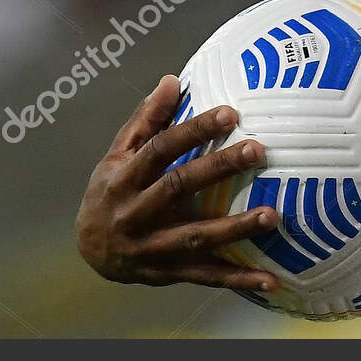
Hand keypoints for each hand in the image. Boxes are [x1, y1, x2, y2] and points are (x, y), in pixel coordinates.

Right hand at [75, 74, 279, 290]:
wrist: (88, 252)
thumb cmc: (110, 192)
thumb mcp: (117, 154)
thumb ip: (145, 119)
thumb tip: (172, 80)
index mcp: (124, 177)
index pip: (160, 148)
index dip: (193, 130)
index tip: (230, 113)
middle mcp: (136, 212)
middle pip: (179, 187)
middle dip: (219, 168)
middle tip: (258, 150)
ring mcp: (152, 247)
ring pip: (195, 238)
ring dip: (235, 229)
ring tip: (272, 216)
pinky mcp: (167, 273)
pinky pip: (205, 277)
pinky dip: (237, 279)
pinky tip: (270, 280)